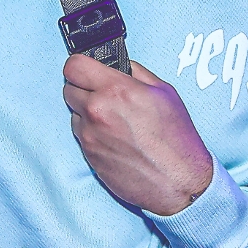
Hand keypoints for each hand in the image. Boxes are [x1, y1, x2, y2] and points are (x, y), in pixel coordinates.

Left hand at [62, 55, 214, 214]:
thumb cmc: (176, 139)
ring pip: (74, 112)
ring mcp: (89, 135)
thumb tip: (119, 65)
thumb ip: (135, 73)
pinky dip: (92, 132)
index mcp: (115, 90)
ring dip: (87, 112)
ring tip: (115, 120)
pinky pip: (81, 134)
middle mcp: (96, 111)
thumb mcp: (164, 92)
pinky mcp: (88, 155)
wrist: (178, 182)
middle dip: (84, 88)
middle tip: (104, 94)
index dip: (81, 65)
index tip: (88, 69)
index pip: (74, 66)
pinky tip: (115, 138)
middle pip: (69, 88)